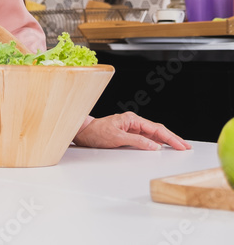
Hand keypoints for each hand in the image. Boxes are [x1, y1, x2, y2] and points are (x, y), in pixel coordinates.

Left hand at [72, 112, 190, 150]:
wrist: (82, 133)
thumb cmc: (95, 133)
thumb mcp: (116, 139)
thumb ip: (137, 142)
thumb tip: (155, 146)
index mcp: (132, 119)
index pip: (156, 129)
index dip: (170, 138)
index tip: (181, 145)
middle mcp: (133, 122)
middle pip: (158, 130)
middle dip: (172, 138)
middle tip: (185, 147)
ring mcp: (132, 128)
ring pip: (153, 134)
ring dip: (166, 140)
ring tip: (179, 147)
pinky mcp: (129, 134)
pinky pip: (147, 138)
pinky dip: (157, 142)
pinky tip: (163, 147)